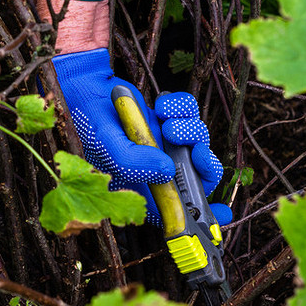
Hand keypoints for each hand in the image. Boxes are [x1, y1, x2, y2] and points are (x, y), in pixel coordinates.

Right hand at [52, 48, 230, 224]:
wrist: (83, 88)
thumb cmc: (87, 123)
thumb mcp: (106, 146)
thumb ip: (133, 162)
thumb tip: (168, 170)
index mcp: (141, 187)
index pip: (176, 210)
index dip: (202, 216)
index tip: (222, 214)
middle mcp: (155, 168)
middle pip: (198, 177)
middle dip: (205, 164)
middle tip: (195, 151)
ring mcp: (163, 143)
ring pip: (197, 142)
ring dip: (191, 130)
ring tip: (168, 122)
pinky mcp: (166, 118)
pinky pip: (189, 113)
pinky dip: (182, 107)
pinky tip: (162, 106)